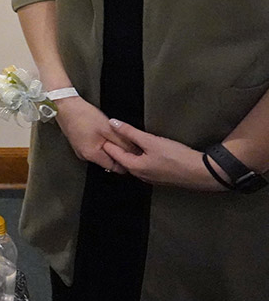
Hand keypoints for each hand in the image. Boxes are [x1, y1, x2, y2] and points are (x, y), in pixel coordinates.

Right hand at [53, 97, 136, 172]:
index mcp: (92, 155)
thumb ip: (123, 143)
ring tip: (111, 134)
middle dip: (118, 153)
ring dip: (109, 147)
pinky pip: (95, 148)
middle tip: (123, 140)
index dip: (126, 161)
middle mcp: (85, 156)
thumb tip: (135, 152)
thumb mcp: (108, 129)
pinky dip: (101, 142)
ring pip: (102, 154)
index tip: (132, 153)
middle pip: (108, 161)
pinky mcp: (79, 144)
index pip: (115, 168)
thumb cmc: (84, 115)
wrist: (65, 106)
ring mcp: (81, 150)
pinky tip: (102, 132)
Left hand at [102, 119, 222, 189]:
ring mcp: (151, 178)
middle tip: (108, 135)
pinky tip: (143, 150)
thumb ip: (130, 132)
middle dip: (115, 148)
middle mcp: (140, 175)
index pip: (113, 154)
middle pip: (122, 160)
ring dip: (128, 153)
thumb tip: (113, 122)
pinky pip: (144, 166)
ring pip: (134, 163)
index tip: (99, 133)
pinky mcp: (161, 177)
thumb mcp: (151, 141)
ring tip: (123, 140)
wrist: (202, 172)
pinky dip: (139, 157)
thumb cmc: (176, 157)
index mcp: (134, 167)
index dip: (106, 142)